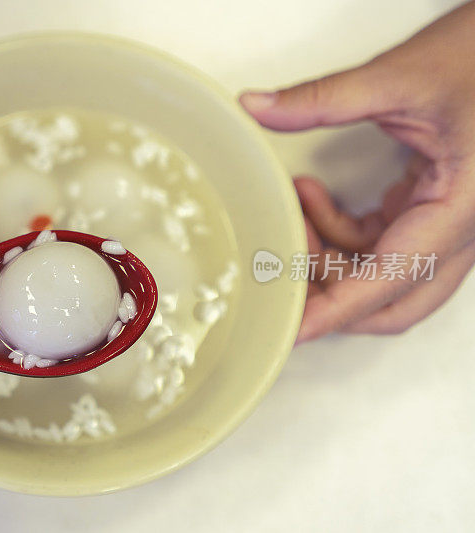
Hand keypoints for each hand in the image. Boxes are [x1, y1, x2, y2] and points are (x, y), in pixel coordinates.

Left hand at [240, 1, 474, 342]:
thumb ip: (324, 97)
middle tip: (278, 278)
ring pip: (382, 274)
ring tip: (289, 215)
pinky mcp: (432, 208)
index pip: (392, 279)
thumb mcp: (399, 78)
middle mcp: (461, 227)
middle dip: (331, 295)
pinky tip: (311, 197)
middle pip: (393, 299)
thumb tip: (259, 107)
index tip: (293, 328)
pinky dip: (340, 231)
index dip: (337, 310)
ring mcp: (446, 221)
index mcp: (462, 208)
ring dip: (329, 256)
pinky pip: (381, 244)